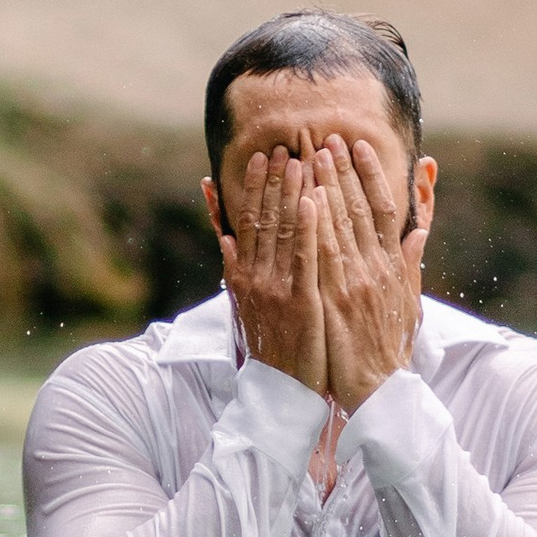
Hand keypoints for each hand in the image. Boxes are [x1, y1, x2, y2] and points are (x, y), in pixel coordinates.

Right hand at [217, 145, 326, 391]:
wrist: (281, 391)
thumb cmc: (270, 347)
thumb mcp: (244, 306)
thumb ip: (234, 268)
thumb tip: (223, 237)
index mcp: (244, 276)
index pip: (248, 222)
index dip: (255, 188)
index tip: (262, 158)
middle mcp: (255, 277)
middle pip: (263, 219)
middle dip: (273, 181)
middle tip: (281, 145)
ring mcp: (276, 288)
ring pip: (282, 232)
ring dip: (290, 193)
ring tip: (299, 160)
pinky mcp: (300, 302)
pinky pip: (304, 258)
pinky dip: (306, 228)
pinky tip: (312, 201)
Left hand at [314, 134, 421, 412]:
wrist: (380, 390)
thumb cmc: (390, 346)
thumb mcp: (408, 301)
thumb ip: (411, 262)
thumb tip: (419, 230)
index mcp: (393, 266)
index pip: (382, 209)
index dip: (368, 175)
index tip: (356, 147)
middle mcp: (377, 269)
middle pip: (358, 209)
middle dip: (341, 171)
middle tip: (326, 137)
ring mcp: (356, 284)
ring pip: (340, 225)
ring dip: (325, 188)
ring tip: (310, 156)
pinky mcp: (336, 302)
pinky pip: (323, 257)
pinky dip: (315, 227)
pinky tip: (305, 201)